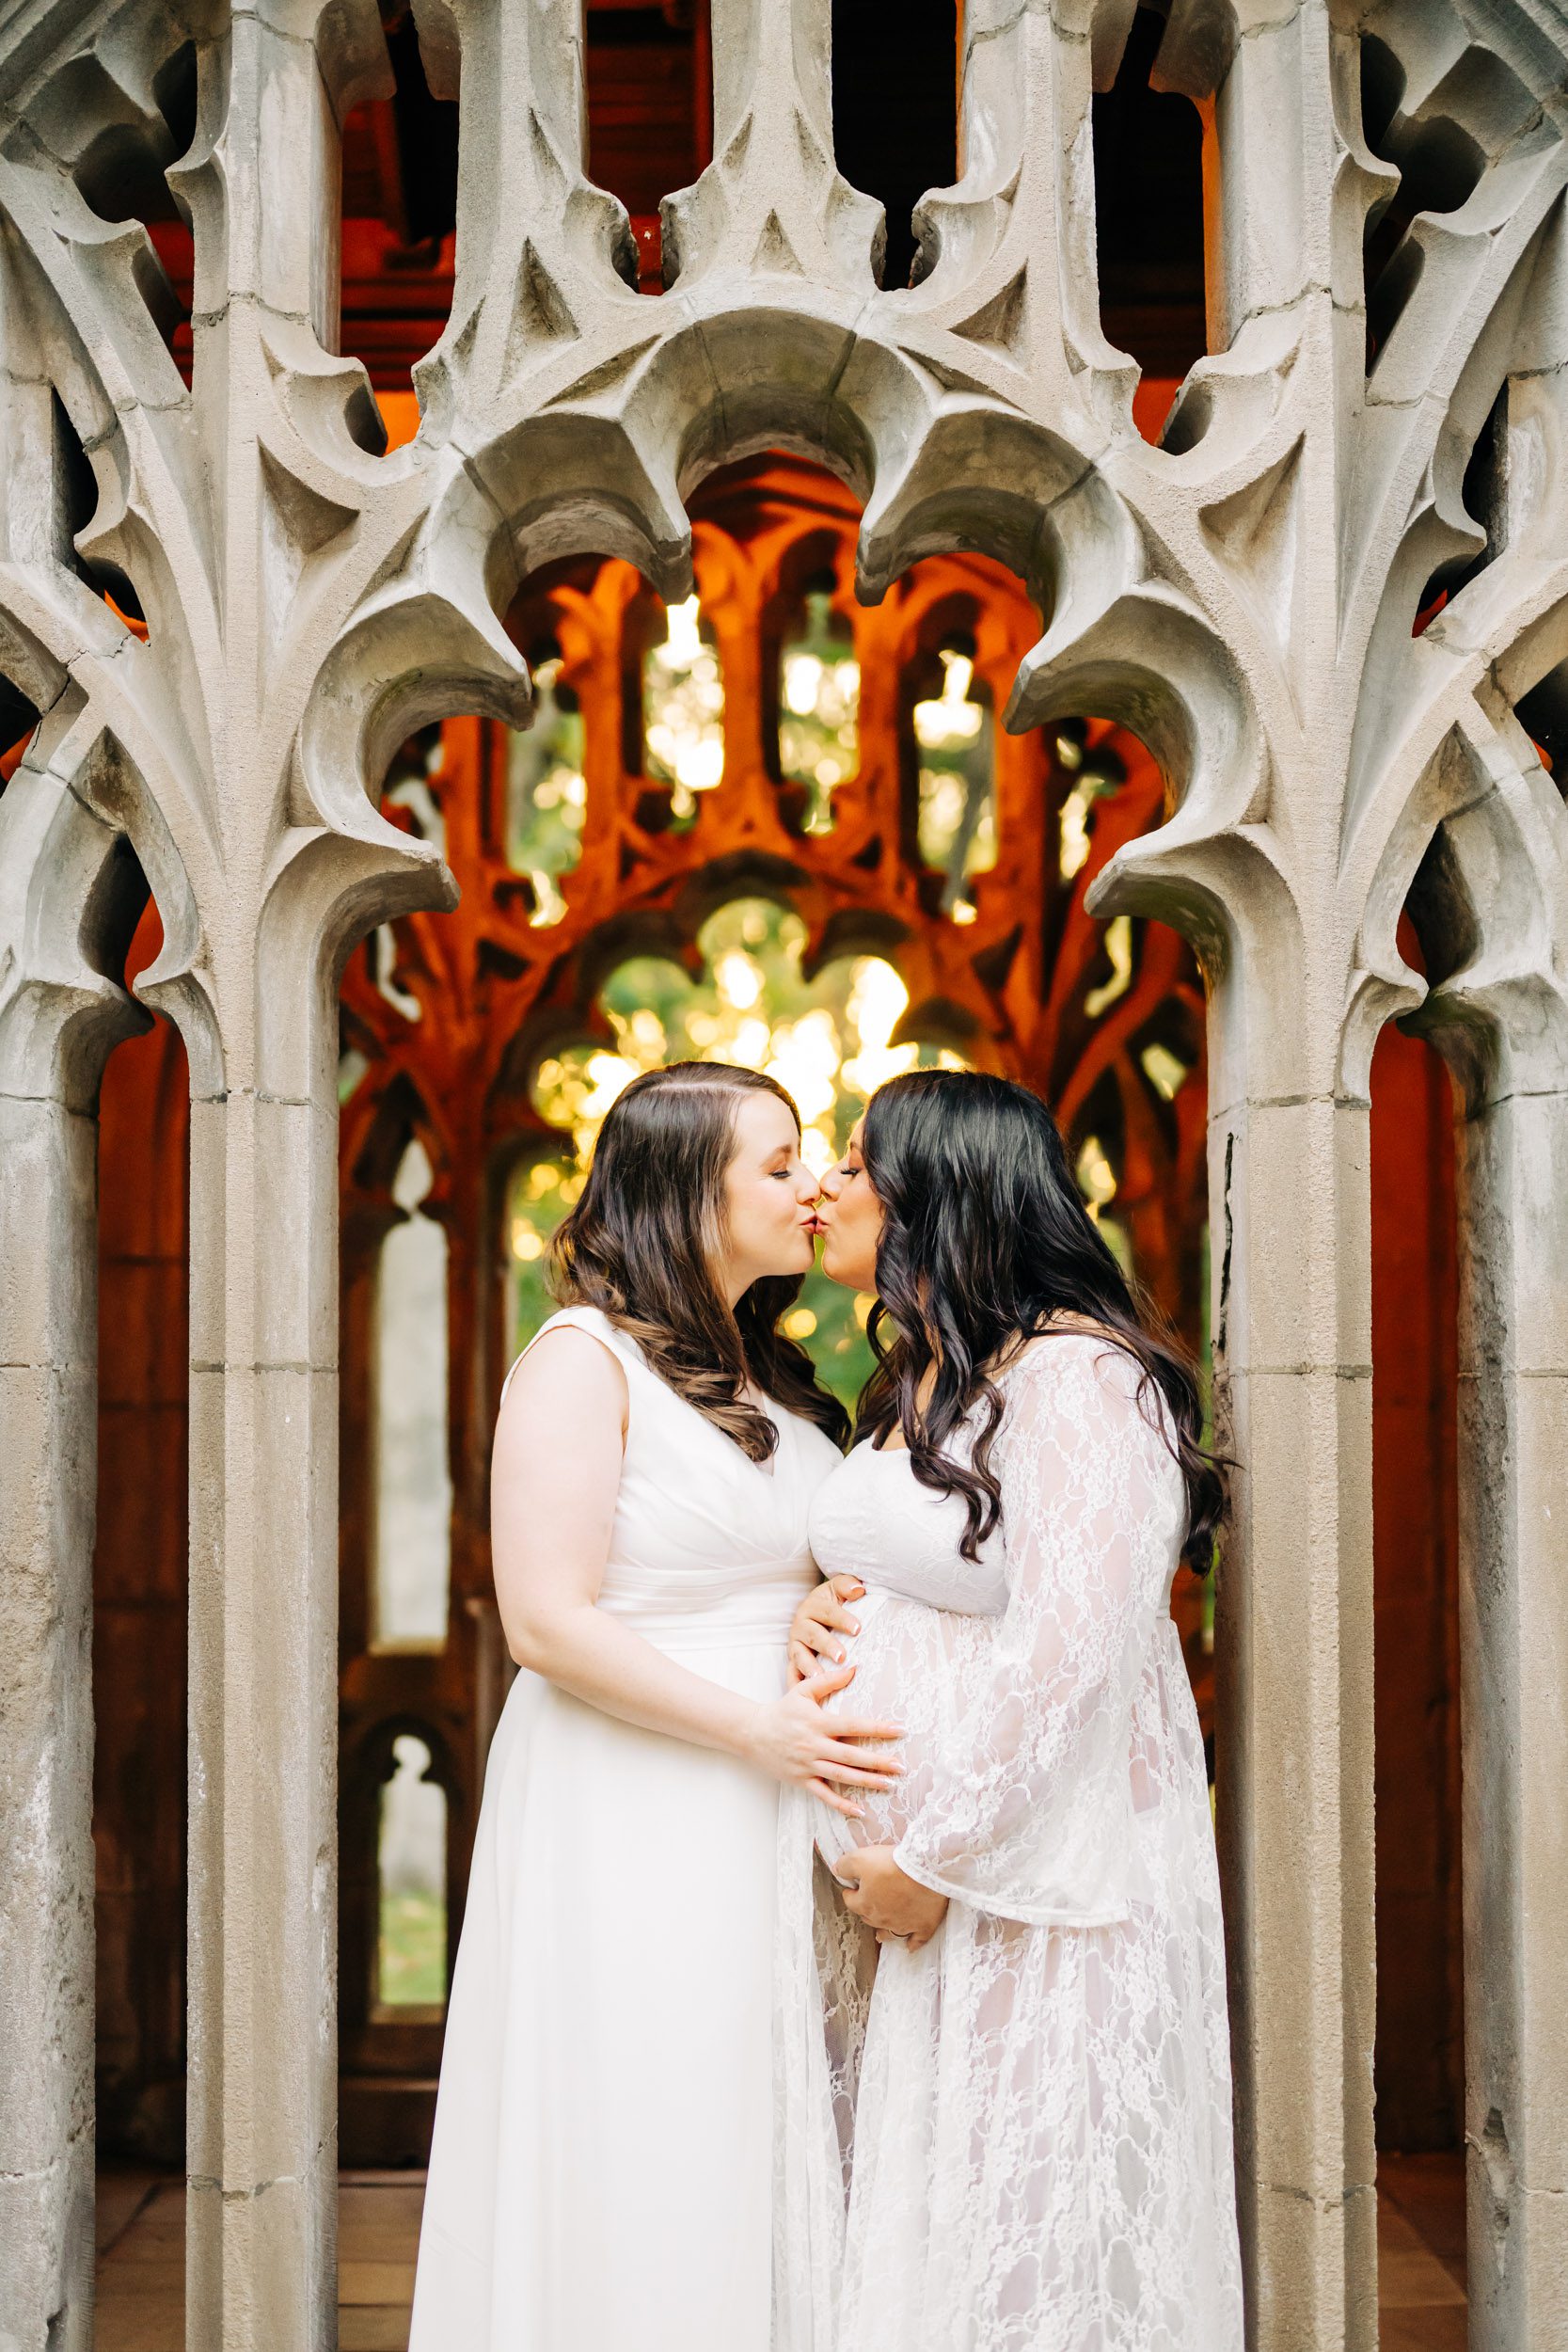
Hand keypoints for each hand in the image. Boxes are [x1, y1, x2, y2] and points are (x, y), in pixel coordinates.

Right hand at [739, 1663, 902, 1818]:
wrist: (752, 1733)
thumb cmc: (782, 1710)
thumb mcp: (803, 1690)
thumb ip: (830, 1680)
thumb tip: (855, 1667)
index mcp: (817, 1722)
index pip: (852, 1725)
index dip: (877, 1728)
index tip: (899, 1730)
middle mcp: (814, 1745)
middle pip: (850, 1755)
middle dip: (877, 1761)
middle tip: (901, 1766)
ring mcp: (807, 1764)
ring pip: (841, 1776)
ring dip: (866, 1782)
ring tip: (889, 1785)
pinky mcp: (801, 1780)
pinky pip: (823, 1795)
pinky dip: (841, 1804)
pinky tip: (859, 1810)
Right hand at [788, 1574, 865, 1681]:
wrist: (813, 1616)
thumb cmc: (832, 1604)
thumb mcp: (838, 1590)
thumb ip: (846, 1585)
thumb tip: (858, 1589)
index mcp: (813, 1605)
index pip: (828, 1611)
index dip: (842, 1619)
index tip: (858, 1629)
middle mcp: (800, 1624)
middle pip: (813, 1634)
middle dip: (827, 1645)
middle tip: (842, 1656)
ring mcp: (795, 1644)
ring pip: (800, 1655)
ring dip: (810, 1666)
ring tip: (821, 1677)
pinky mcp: (792, 1660)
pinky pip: (792, 1673)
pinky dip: (796, 1683)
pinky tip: (804, 1691)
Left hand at [833, 1845, 948, 1949]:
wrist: (925, 1870)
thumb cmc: (892, 1864)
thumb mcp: (861, 1858)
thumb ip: (845, 1866)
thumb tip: (836, 1870)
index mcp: (865, 1904)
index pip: (850, 1902)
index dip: (850, 1893)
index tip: (852, 1887)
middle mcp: (882, 1919)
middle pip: (868, 1917)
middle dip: (866, 1908)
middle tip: (870, 1899)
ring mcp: (903, 1925)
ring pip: (888, 1933)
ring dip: (883, 1931)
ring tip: (881, 1933)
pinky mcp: (923, 1926)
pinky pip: (916, 1941)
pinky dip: (912, 1943)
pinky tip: (910, 1946)